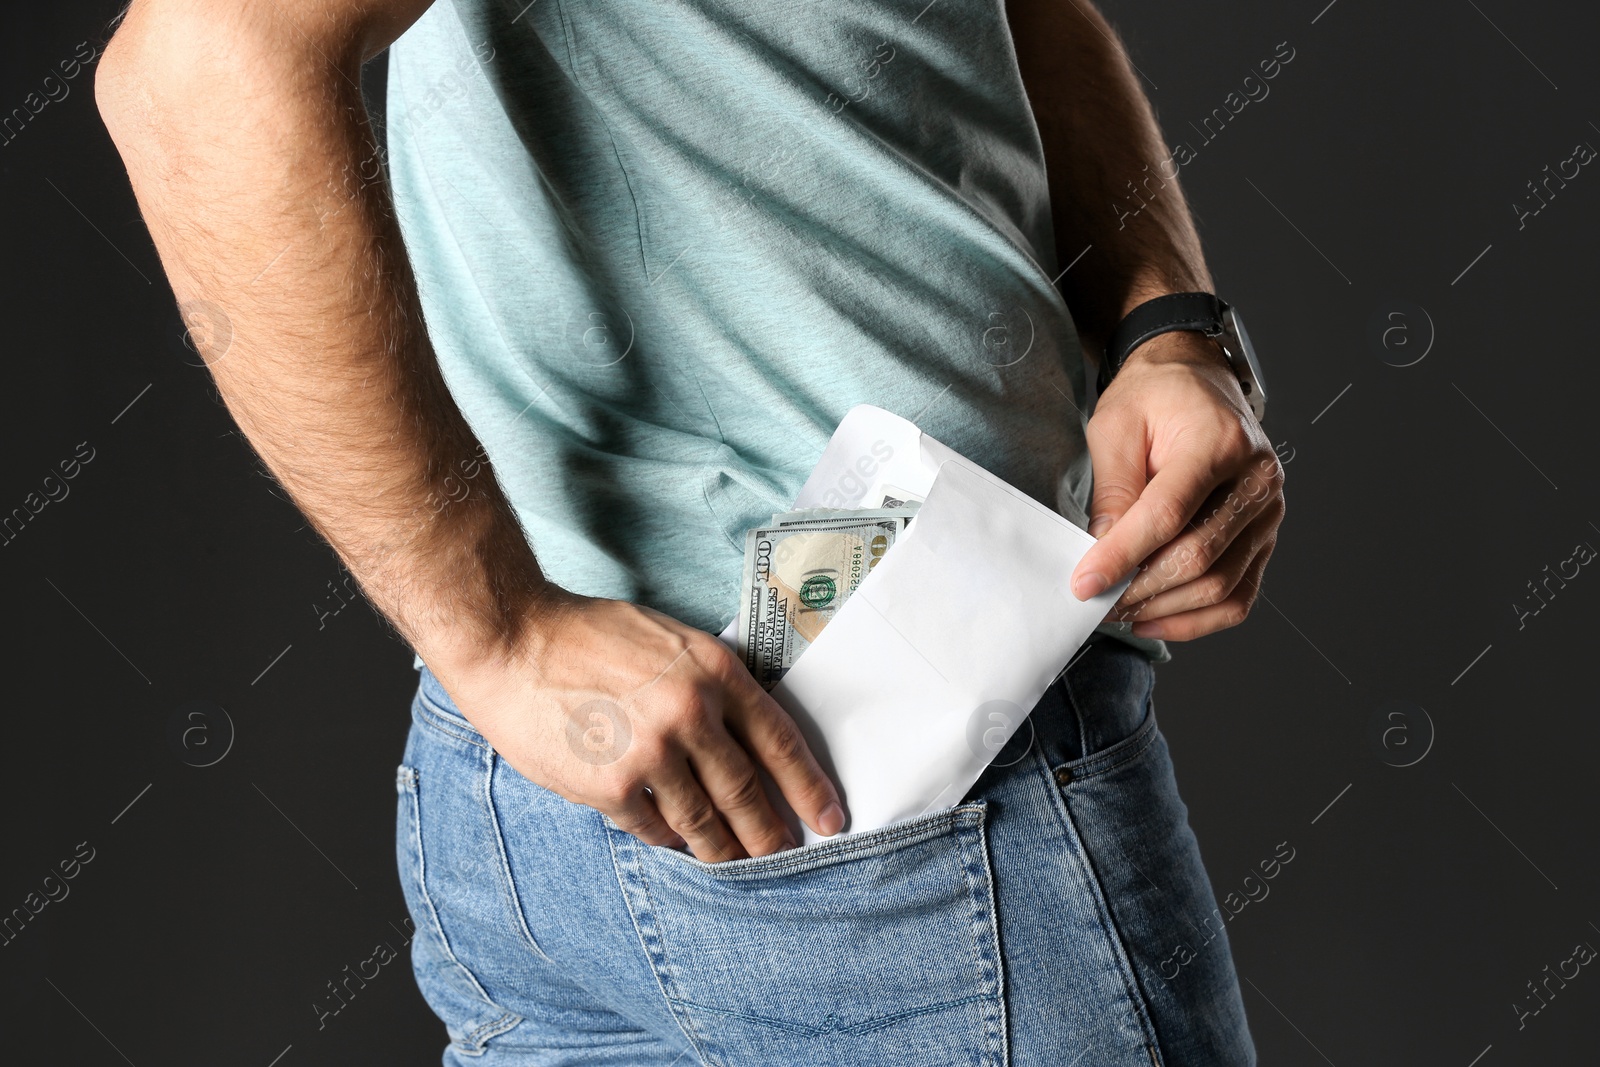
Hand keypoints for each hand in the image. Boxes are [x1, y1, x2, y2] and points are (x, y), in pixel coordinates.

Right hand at [429, 591, 846, 862]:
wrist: (514, 639)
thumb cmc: (590, 635)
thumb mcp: (672, 641)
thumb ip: (711, 686)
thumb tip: (748, 742)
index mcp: (714, 672)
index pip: (780, 741)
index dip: (808, 786)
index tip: (829, 817)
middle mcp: (691, 714)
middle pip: (747, 791)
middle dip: (771, 832)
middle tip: (785, 853)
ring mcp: (651, 753)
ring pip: (704, 820)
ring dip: (724, 848)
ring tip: (737, 861)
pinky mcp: (611, 785)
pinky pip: (654, 827)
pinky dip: (668, 838)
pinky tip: (676, 842)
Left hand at [1069, 332, 1285, 640]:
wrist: (1196, 379)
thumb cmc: (1156, 396)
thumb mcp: (1116, 425)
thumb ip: (1113, 488)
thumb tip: (1102, 550)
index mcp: (1219, 442)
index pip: (1169, 514)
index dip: (1123, 555)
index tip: (1084, 583)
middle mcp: (1255, 479)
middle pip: (1198, 556)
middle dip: (1140, 588)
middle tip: (1095, 601)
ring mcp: (1267, 512)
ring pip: (1219, 585)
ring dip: (1163, 608)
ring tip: (1118, 609)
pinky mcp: (1263, 536)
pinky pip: (1238, 595)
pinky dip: (1196, 620)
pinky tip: (1153, 619)